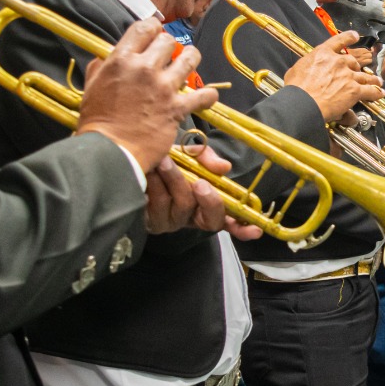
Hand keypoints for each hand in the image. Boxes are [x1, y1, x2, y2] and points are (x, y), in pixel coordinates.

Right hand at [77, 20, 215, 172]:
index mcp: (121, 60)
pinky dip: (208, 96)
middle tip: (167, 57)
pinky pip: (204, 95)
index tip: (155, 35)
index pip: (144, 27)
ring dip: (190, 60)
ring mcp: (163, 88)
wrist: (109, 151)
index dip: (153, 28)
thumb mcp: (92, 86)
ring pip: (191, 57)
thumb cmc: (97, 121)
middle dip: (169, 46)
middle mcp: (144, 68)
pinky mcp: (177, 108)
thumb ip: (102, 66)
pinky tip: (205, 97)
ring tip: (187, 65)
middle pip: (168, 40)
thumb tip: (108, 55)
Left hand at [144, 148, 262, 238]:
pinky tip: (149, 171)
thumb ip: (207, 158)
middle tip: (200, 182)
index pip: (229, 221)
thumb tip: (224, 168)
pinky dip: (155, 186)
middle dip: (208, 200)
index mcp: (205, 206)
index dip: (244, 228)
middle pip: (210, 220)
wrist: (129, 161)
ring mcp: (170, 223)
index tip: (256, 230)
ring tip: (164, 161)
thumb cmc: (166, 161)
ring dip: (174, 181)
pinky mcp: (149, 223)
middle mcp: (191, 219)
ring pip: (181, 207)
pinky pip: (157, 206)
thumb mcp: (189, 155)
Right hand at [282, 30, 384, 122]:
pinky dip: (376, 92)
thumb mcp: (296, 70)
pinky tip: (379, 93)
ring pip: (365, 76)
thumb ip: (306, 65)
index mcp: (323, 53)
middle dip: (356, 67)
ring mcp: (348, 75)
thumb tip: (306, 69)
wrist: (303, 103)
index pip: (339, 41)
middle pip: (353, 62)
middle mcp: (338, 62)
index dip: (349, 37)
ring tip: (377, 81)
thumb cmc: (296, 89)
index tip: (355, 36)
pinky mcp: (354, 90)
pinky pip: (370, 90)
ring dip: (372, 79)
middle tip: (358, 71)